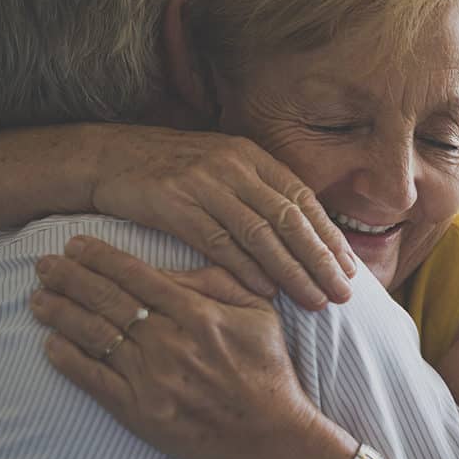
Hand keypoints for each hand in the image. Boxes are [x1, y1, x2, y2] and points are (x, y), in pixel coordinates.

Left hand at [30, 235, 324, 458]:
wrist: (272, 437)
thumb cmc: (268, 371)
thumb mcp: (259, 314)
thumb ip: (216, 283)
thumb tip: (168, 269)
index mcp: (198, 314)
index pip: (136, 275)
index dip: (100, 257)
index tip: (75, 245)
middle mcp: (169, 342)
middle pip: (106, 300)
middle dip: (70, 277)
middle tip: (43, 264)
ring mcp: (151, 379)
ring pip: (94, 336)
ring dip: (61, 313)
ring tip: (38, 298)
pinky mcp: (140, 413)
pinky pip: (94, 380)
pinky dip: (68, 360)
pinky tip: (50, 344)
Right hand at [90, 125, 356, 308]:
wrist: (107, 157)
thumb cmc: (172, 172)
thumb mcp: (221, 170)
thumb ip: (259, 194)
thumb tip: (302, 235)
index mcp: (251, 157)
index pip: (303, 200)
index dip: (330, 237)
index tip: (350, 269)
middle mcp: (233, 166)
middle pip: (290, 219)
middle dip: (321, 260)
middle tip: (343, 294)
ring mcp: (204, 184)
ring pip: (261, 234)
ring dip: (292, 271)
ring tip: (314, 301)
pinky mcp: (174, 204)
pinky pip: (219, 242)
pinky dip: (246, 269)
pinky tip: (268, 292)